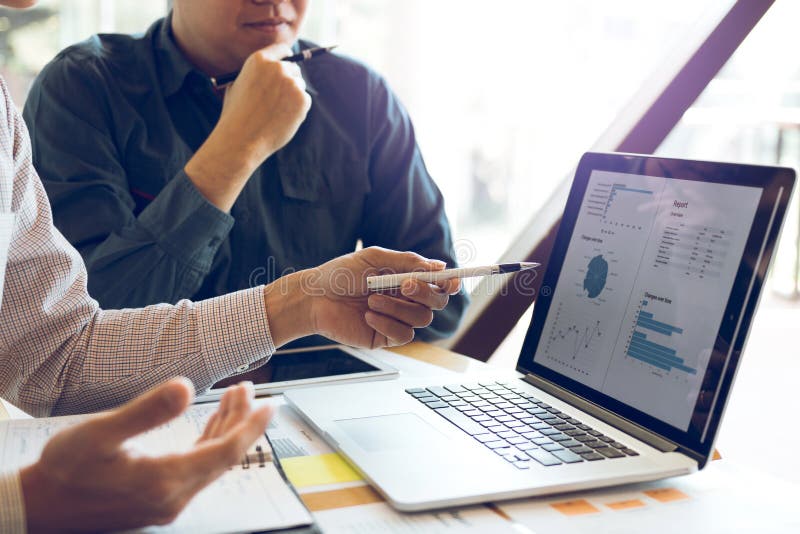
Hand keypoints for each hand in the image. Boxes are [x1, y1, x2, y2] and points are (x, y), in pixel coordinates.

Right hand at [20, 378, 271, 531]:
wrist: (39, 509)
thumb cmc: (64, 470)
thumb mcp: (99, 434)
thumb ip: (145, 412)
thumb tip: (185, 387)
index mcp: (165, 481)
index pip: (227, 451)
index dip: (252, 426)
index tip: (271, 404)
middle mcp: (173, 496)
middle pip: (224, 455)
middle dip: (242, 420)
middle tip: (248, 388)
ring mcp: (167, 502)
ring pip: (212, 461)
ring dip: (227, 428)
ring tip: (235, 396)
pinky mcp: (159, 500)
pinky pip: (197, 468)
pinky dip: (209, 442)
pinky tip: (212, 423)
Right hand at [185, 43, 310, 210]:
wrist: (241, 139)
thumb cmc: (236, 115)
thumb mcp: (237, 85)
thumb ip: (255, 74)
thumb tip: (272, 69)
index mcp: (258, 60)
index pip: (282, 49)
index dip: (286, 58)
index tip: (288, 64)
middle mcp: (277, 67)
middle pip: (294, 68)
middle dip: (290, 81)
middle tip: (280, 98)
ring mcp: (291, 83)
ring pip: (300, 86)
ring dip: (293, 97)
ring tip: (274, 113)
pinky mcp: (302, 99)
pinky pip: (305, 101)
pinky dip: (298, 110)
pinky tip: (281, 120)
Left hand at [264, 247, 460, 347]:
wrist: (314, 298)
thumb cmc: (340, 275)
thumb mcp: (374, 258)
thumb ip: (407, 261)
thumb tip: (438, 266)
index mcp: (406, 278)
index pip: (438, 283)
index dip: (450, 283)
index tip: (451, 280)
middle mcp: (406, 300)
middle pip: (437, 303)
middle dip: (424, 293)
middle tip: (403, 285)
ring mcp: (397, 319)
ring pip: (421, 320)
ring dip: (398, 308)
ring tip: (372, 300)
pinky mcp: (385, 337)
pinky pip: (404, 335)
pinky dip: (388, 323)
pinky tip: (368, 315)